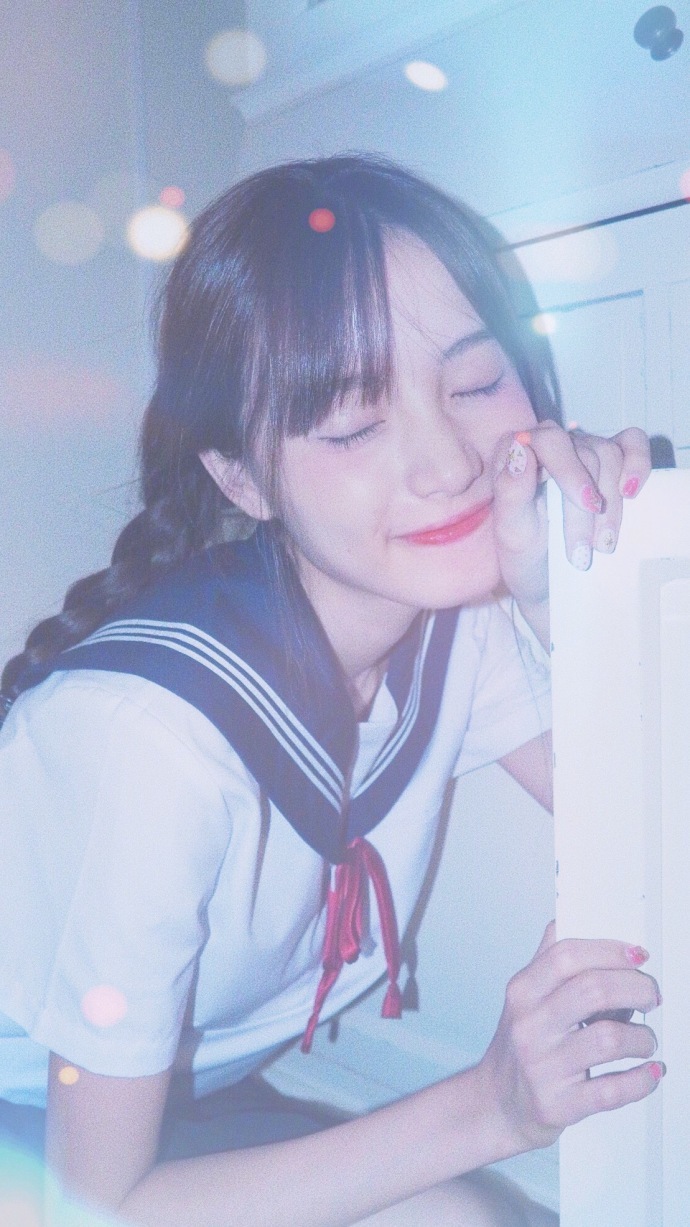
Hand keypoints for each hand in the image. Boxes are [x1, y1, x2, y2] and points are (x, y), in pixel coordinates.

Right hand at [477, 922, 663, 1153]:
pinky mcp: (558, 1105)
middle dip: (636, 989)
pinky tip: (649, 1072)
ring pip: (609, 1039)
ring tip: (646, 1040)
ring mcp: (542, 1067)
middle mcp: (528, 1026)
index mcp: (522, 992)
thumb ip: (548, 960)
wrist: (496, 1105)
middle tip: (652, 996)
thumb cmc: (520, 1046)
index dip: (610, 951)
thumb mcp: (525, 998)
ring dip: (642, 1037)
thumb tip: (572, 919)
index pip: (567, 956)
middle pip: (593, 991)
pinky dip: (642, 1080)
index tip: (638, 955)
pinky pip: (612, 1090)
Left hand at [491, 422, 651, 614]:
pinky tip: (631, 492)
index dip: (570, 470)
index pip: (548, 440)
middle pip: (585, 454)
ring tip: (602, 545)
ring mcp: (582, 450)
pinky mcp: (611, 462)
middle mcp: (551, 444)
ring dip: (612, 503)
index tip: (586, 506)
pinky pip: (632, 444)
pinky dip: (638, 464)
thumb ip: (509, 490)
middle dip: (588, 507)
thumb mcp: (510, 533)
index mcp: (518, 452)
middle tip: (583, 550)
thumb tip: (522, 450)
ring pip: (610, 455)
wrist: (546, 579)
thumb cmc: (523, 554)